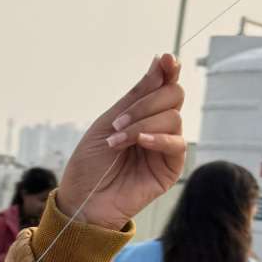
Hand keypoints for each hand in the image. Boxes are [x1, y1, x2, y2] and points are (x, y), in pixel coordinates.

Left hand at [56, 54, 186, 230]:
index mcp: (142, 113)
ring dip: (142, 124)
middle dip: (146, 103)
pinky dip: (158, 138)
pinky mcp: (171, 168)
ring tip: (118, 141)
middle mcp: (157, 126)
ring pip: (173, 117)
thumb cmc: (90, 164)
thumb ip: (136, 95)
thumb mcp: (108, 123)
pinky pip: (177, 143)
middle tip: (118, 122)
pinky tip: (140, 143)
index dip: (169, 70)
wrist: (83, 201)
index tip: (167, 60)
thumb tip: (161, 61)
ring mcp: (166, 146)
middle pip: (173, 96)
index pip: (163, 84)